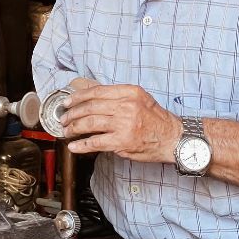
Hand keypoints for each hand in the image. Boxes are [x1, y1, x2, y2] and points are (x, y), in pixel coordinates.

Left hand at [61, 83, 181, 162]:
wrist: (173, 138)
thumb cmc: (156, 120)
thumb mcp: (140, 99)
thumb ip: (119, 97)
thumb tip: (92, 98)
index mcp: (130, 92)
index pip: (97, 91)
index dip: (78, 97)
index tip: (68, 102)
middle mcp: (127, 105)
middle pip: (91, 107)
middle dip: (73, 113)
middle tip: (64, 118)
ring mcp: (124, 124)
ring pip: (90, 123)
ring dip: (74, 128)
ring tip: (67, 131)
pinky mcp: (123, 141)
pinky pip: (96, 142)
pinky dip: (82, 145)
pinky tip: (74, 147)